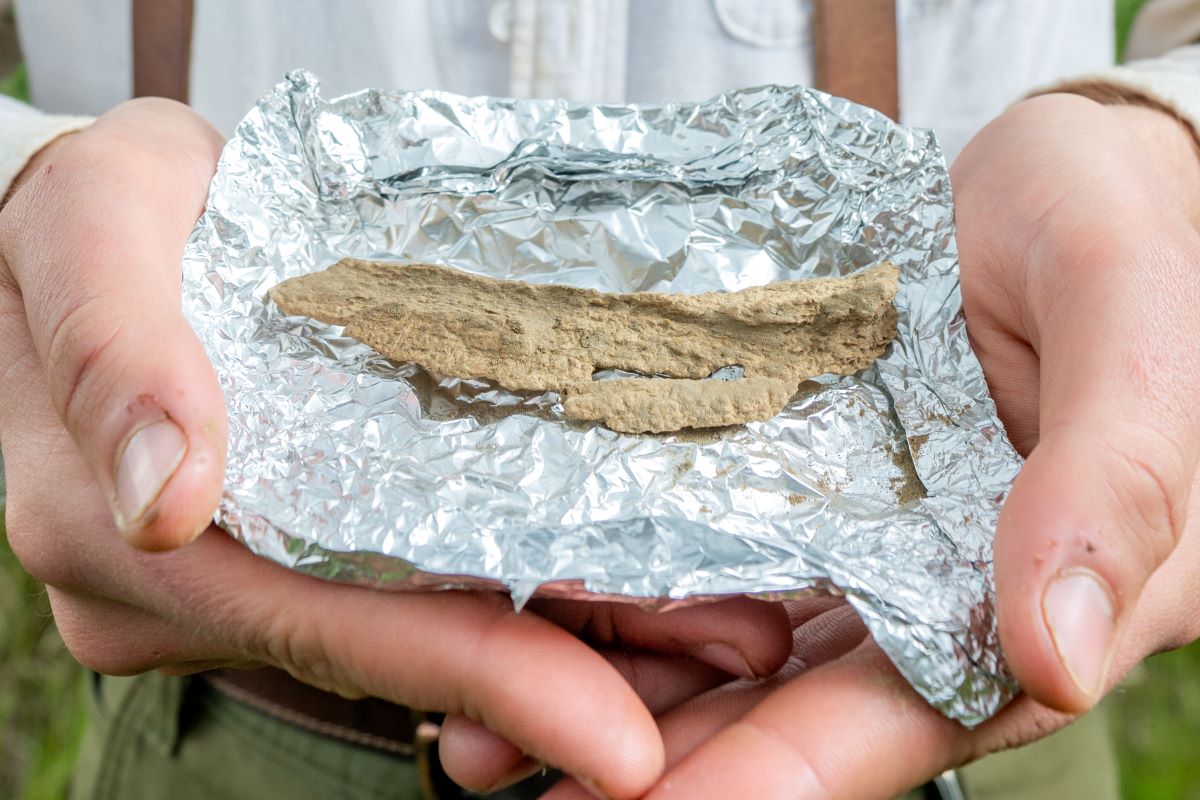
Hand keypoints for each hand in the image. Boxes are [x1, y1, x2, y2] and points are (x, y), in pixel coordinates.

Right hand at [0, 98, 792, 798]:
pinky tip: (625, 582)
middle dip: (571, 671)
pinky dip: (519, 591)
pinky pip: (411, 587)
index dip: (486, 677)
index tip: (621, 728)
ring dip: (570, 637)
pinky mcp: (291, 553)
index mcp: (132, 541)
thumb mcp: (91, 228)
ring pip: (420, 630)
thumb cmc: (90, 220)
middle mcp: (193, 591)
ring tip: (717, 624)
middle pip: (405, 650)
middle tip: (731, 650)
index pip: (337, 628)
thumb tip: (170, 494)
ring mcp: (243, 583)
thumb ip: (116, 348)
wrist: (92, 231)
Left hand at [447, 93, 1199, 797]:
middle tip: (527, 766)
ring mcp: (865, 527)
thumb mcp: (1131, 325)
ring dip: (627, 677)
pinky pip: (716, 537)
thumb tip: (1057, 655)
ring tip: (490, 710)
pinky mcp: (809, 471)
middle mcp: (942, 580)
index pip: (903, 712)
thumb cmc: (1126, 225)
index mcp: (1047, 588)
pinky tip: (544, 590)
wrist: (1067, 167)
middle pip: (795, 699)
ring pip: (739, 630)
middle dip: (668, 751)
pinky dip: (639, 573)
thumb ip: (1115, 480)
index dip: (779, 772)